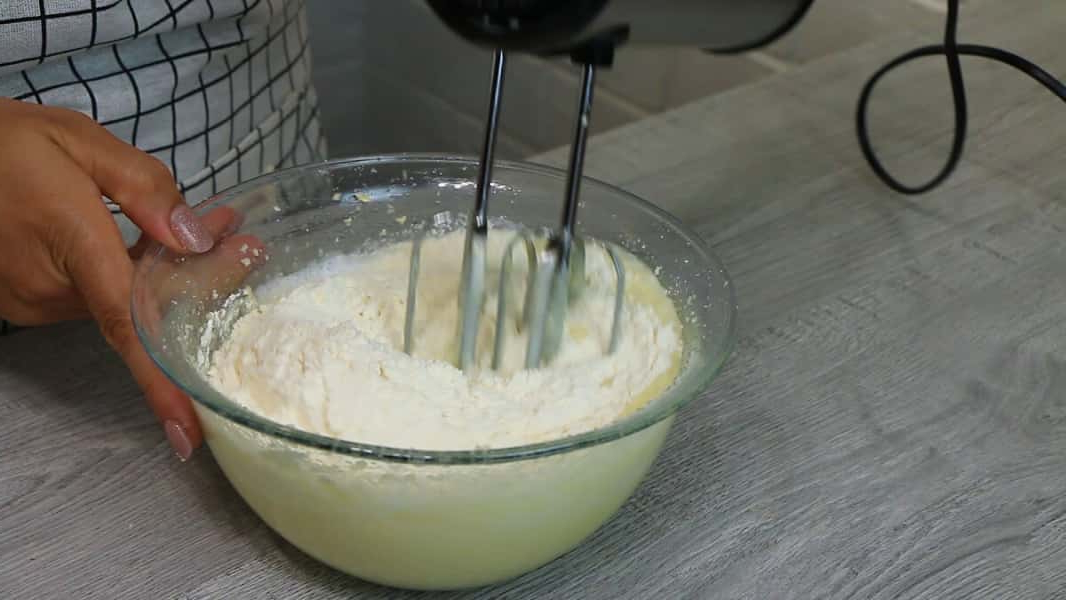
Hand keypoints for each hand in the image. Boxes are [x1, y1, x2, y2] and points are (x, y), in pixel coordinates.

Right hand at [0, 98, 218, 459]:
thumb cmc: (5, 142)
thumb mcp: (78, 141)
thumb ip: (143, 188)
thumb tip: (194, 238)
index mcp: (71, 247)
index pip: (128, 329)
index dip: (161, 385)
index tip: (188, 433)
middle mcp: (50, 290)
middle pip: (143, 310)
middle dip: (199, 285)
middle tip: (244, 245)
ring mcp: (32, 301)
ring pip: (120, 304)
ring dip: (166, 276)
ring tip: (210, 230)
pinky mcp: (24, 300)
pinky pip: (92, 296)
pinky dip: (128, 276)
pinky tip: (151, 241)